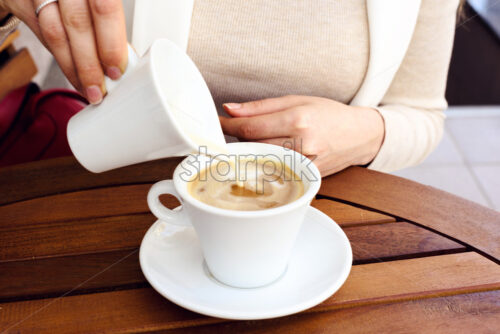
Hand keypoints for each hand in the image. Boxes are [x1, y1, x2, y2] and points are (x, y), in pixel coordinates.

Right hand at [0, 0, 127, 103]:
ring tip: (88, 89)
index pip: (105, 8)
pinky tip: (74, 75)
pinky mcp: (20, 1)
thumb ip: (109, 21)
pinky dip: (61, 60)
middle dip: (90, 64)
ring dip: (74, 69)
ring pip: (56, 34)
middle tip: (100, 88)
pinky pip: (41, 35)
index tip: (116, 70)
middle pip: (78, 23)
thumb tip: (125, 56)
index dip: (111, 43)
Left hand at [220, 95, 384, 175]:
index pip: (250, 127)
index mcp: (297, 120)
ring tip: (251, 144)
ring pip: (262, 161)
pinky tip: (265, 159)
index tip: (217, 124)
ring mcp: (305, 165)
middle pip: (252, 146)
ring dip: (249, 153)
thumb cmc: (329, 114)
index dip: (227, 127)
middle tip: (231, 134)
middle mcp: (301, 144)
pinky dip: (265, 165)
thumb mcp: (296, 100)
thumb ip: (261, 107)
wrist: (360, 135)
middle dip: (237, 140)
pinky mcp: (308, 178)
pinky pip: (277, 173)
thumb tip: (230, 109)